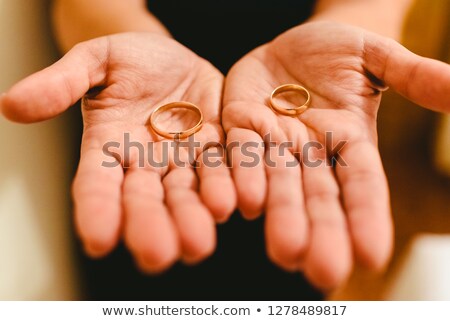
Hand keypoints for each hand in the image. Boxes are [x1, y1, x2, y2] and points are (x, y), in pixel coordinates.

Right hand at [1, 33, 236, 271]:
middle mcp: (146, 163)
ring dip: (193, 217)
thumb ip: (62, 82)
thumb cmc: (128, 59)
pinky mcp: (218, 148)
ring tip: (198, 242)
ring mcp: (184, 159)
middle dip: (150, 227)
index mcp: (109, 147)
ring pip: (187, 193)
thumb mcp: (95, 61)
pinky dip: (231, 185)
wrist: (172, 58)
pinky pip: (225, 168)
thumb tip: (11, 105)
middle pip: (146, 200)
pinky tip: (238, 203)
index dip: (97, 211)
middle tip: (157, 256)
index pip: (97, 184)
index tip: (97, 240)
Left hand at [223, 21, 449, 288]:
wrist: (290, 45)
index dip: (367, 217)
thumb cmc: (338, 52)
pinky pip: (239, 153)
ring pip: (278, 184)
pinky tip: (244, 205)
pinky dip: (242, 177)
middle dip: (322, 232)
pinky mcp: (240, 125)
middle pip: (319, 197)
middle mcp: (312, 152)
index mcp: (350, 141)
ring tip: (286, 252)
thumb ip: (412, 76)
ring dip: (281, 217)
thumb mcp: (376, 59)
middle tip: (324, 273)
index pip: (363, 184)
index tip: (372, 255)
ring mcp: (275, 142)